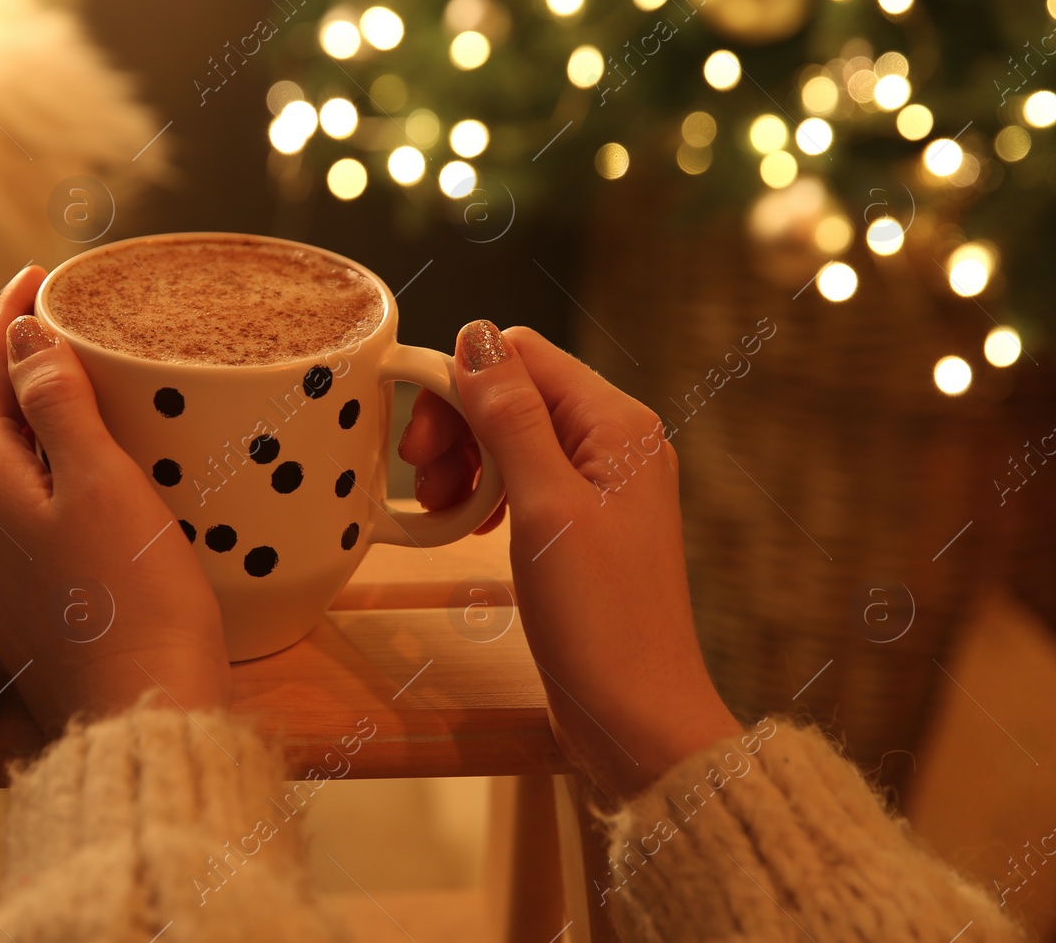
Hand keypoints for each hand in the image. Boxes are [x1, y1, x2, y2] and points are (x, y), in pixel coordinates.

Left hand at [0, 267, 229, 737]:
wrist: (135, 709)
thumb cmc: (135, 596)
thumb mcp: (102, 483)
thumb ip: (55, 402)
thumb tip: (21, 333)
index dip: (6, 314)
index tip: (42, 276)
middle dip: (4, 354)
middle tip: (52, 312)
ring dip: (9, 403)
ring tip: (55, 371)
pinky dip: (17, 454)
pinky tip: (54, 454)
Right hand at [402, 321, 739, 800]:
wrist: (637, 718)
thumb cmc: (600, 620)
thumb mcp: (544, 508)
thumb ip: (510, 418)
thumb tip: (476, 337)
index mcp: (617, 424)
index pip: (522, 355)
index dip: (460, 386)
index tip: (417, 446)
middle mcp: (616, 442)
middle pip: (515, 392)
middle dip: (458, 427)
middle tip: (424, 485)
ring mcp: (603, 485)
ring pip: (513, 435)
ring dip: (466, 462)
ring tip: (441, 513)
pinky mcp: (585, 524)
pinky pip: (524, 479)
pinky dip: (486, 493)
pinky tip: (468, 526)